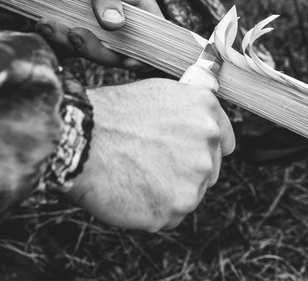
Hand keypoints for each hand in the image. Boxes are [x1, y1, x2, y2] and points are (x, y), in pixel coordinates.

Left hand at [36, 0, 162, 71]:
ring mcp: (103, 35)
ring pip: (95, 54)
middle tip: (75, 35)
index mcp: (140, 10)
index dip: (146, 57)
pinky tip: (45, 24)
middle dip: (98, 51)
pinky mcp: (82, 37)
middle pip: (121, 54)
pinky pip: (73, 48)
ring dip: (72, 45)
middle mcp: (124, 27)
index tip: (128, 62)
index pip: (153, 40)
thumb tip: (115, 24)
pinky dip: (58, 40)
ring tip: (49, 25)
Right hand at [64, 79, 234, 231]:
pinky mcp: (175, 208)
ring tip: (139, 174)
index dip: (207, 149)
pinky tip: (133, 190)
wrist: (82, 137)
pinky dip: (154, 209)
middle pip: (209, 171)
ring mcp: (194, 177)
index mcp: (206, 111)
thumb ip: (190, 111)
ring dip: (170, 191)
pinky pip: (170, 215)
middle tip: (154, 163)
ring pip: (189, 194)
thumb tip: (202, 123)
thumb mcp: (161, 93)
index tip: (194, 153)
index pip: (225, 142)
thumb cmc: (114, 113)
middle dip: (187, 170)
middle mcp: (208, 143)